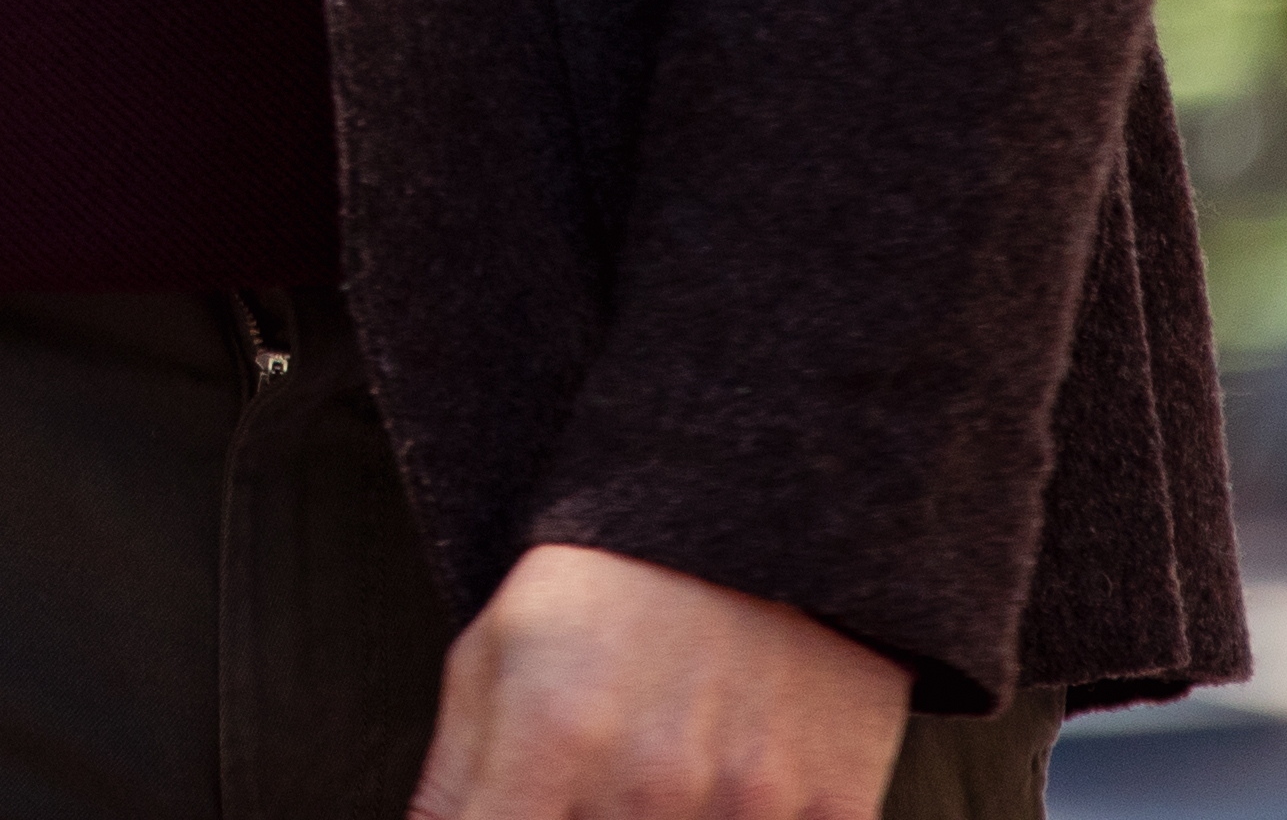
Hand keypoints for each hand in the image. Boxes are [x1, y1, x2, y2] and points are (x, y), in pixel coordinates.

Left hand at [414, 546, 908, 819]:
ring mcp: (750, 801)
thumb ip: (452, 782)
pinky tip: (731, 785)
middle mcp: (650, 779)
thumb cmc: (608, 580)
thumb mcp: (496, 653)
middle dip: (591, 817)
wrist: (757, 498)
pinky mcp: (834, 803)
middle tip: (600, 780)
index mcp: (553, 737)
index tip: (523, 814)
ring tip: (663, 771)